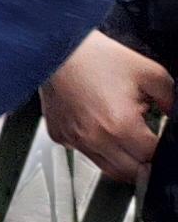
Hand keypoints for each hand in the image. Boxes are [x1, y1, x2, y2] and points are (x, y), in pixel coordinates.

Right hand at [46, 31, 171, 182]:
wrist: (57, 49)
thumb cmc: (95, 57)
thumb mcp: (149, 73)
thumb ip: (170, 99)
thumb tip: (174, 115)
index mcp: (120, 126)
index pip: (152, 156)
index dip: (160, 148)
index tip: (156, 137)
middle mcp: (95, 138)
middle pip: (131, 172)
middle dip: (144, 161)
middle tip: (146, 145)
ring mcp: (74, 140)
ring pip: (107, 169)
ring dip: (122, 160)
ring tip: (126, 139)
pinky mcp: (60, 136)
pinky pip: (84, 153)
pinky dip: (95, 147)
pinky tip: (99, 127)